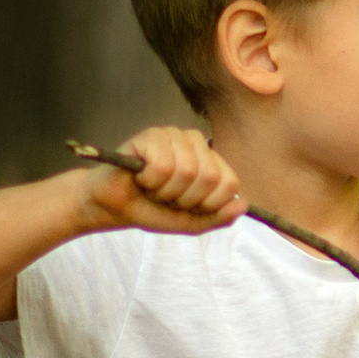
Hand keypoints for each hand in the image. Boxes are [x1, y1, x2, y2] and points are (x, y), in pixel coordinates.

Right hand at [84, 127, 244, 234]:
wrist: (115, 207)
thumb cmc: (154, 209)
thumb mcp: (192, 222)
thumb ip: (219, 217)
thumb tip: (243, 205)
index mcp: (211, 161)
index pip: (229, 183)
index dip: (207, 204)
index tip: (187, 207)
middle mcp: (196, 143)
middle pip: (209, 176)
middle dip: (184, 199)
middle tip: (166, 198)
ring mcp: (174, 136)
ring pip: (186, 171)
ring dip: (165, 191)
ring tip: (153, 188)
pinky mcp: (151, 135)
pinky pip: (162, 165)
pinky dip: (150, 181)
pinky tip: (141, 177)